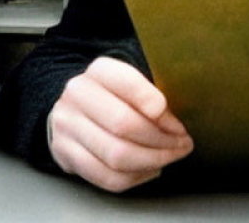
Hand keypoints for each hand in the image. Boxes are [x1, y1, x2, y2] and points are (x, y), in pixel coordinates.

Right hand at [48, 56, 193, 192]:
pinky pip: (107, 177)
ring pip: (117, 156)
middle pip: (123, 124)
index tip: (177, 124)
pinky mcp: (66, 155)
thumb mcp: (131, 82)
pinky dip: (136, 177)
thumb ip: (151, 95)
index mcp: (99, 71)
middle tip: (183, 144)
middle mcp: (78, 95)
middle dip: (161, 140)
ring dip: (152, 161)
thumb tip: (175, 124)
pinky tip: (150, 168)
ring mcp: (68, 126)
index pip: (127, 83)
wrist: (73, 109)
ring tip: (170, 156)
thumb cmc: (113, 96)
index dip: (155, 105)